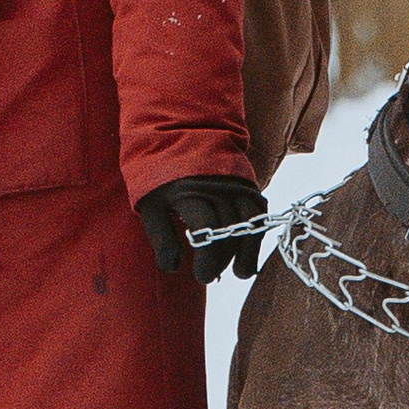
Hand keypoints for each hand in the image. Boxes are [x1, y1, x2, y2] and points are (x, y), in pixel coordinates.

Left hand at [137, 177, 263, 283]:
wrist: (181, 133)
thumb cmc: (160, 175)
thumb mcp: (150, 203)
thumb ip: (161, 236)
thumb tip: (172, 267)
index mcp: (189, 190)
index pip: (207, 229)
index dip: (208, 257)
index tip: (202, 275)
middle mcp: (216, 186)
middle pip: (229, 229)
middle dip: (222, 259)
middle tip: (209, 275)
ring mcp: (234, 183)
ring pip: (250, 222)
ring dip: (247, 251)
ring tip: (241, 272)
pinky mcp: (247, 183)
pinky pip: (258, 211)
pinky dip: (256, 233)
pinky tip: (249, 251)